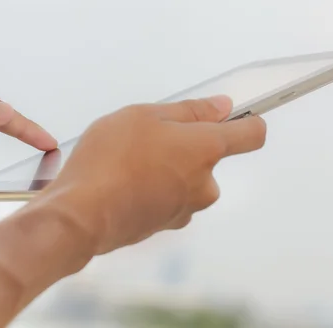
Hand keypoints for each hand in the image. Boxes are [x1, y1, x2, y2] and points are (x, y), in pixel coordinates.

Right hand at [34, 95, 265, 254]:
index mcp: (205, 150)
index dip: (248, 121)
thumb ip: (189, 110)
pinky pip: (167, 196)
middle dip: (184, 144)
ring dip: (166, 166)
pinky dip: (153, 186)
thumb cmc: (110, 159)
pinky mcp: (164, 225)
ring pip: (184, 177)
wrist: (81, 215)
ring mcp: (185, 209)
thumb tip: (222, 107)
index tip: (236, 115)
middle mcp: (204, 184)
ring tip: (128, 158)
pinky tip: (123, 180)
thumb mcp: (144, 116)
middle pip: (208, 156)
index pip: (252, 135)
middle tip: (149, 134)